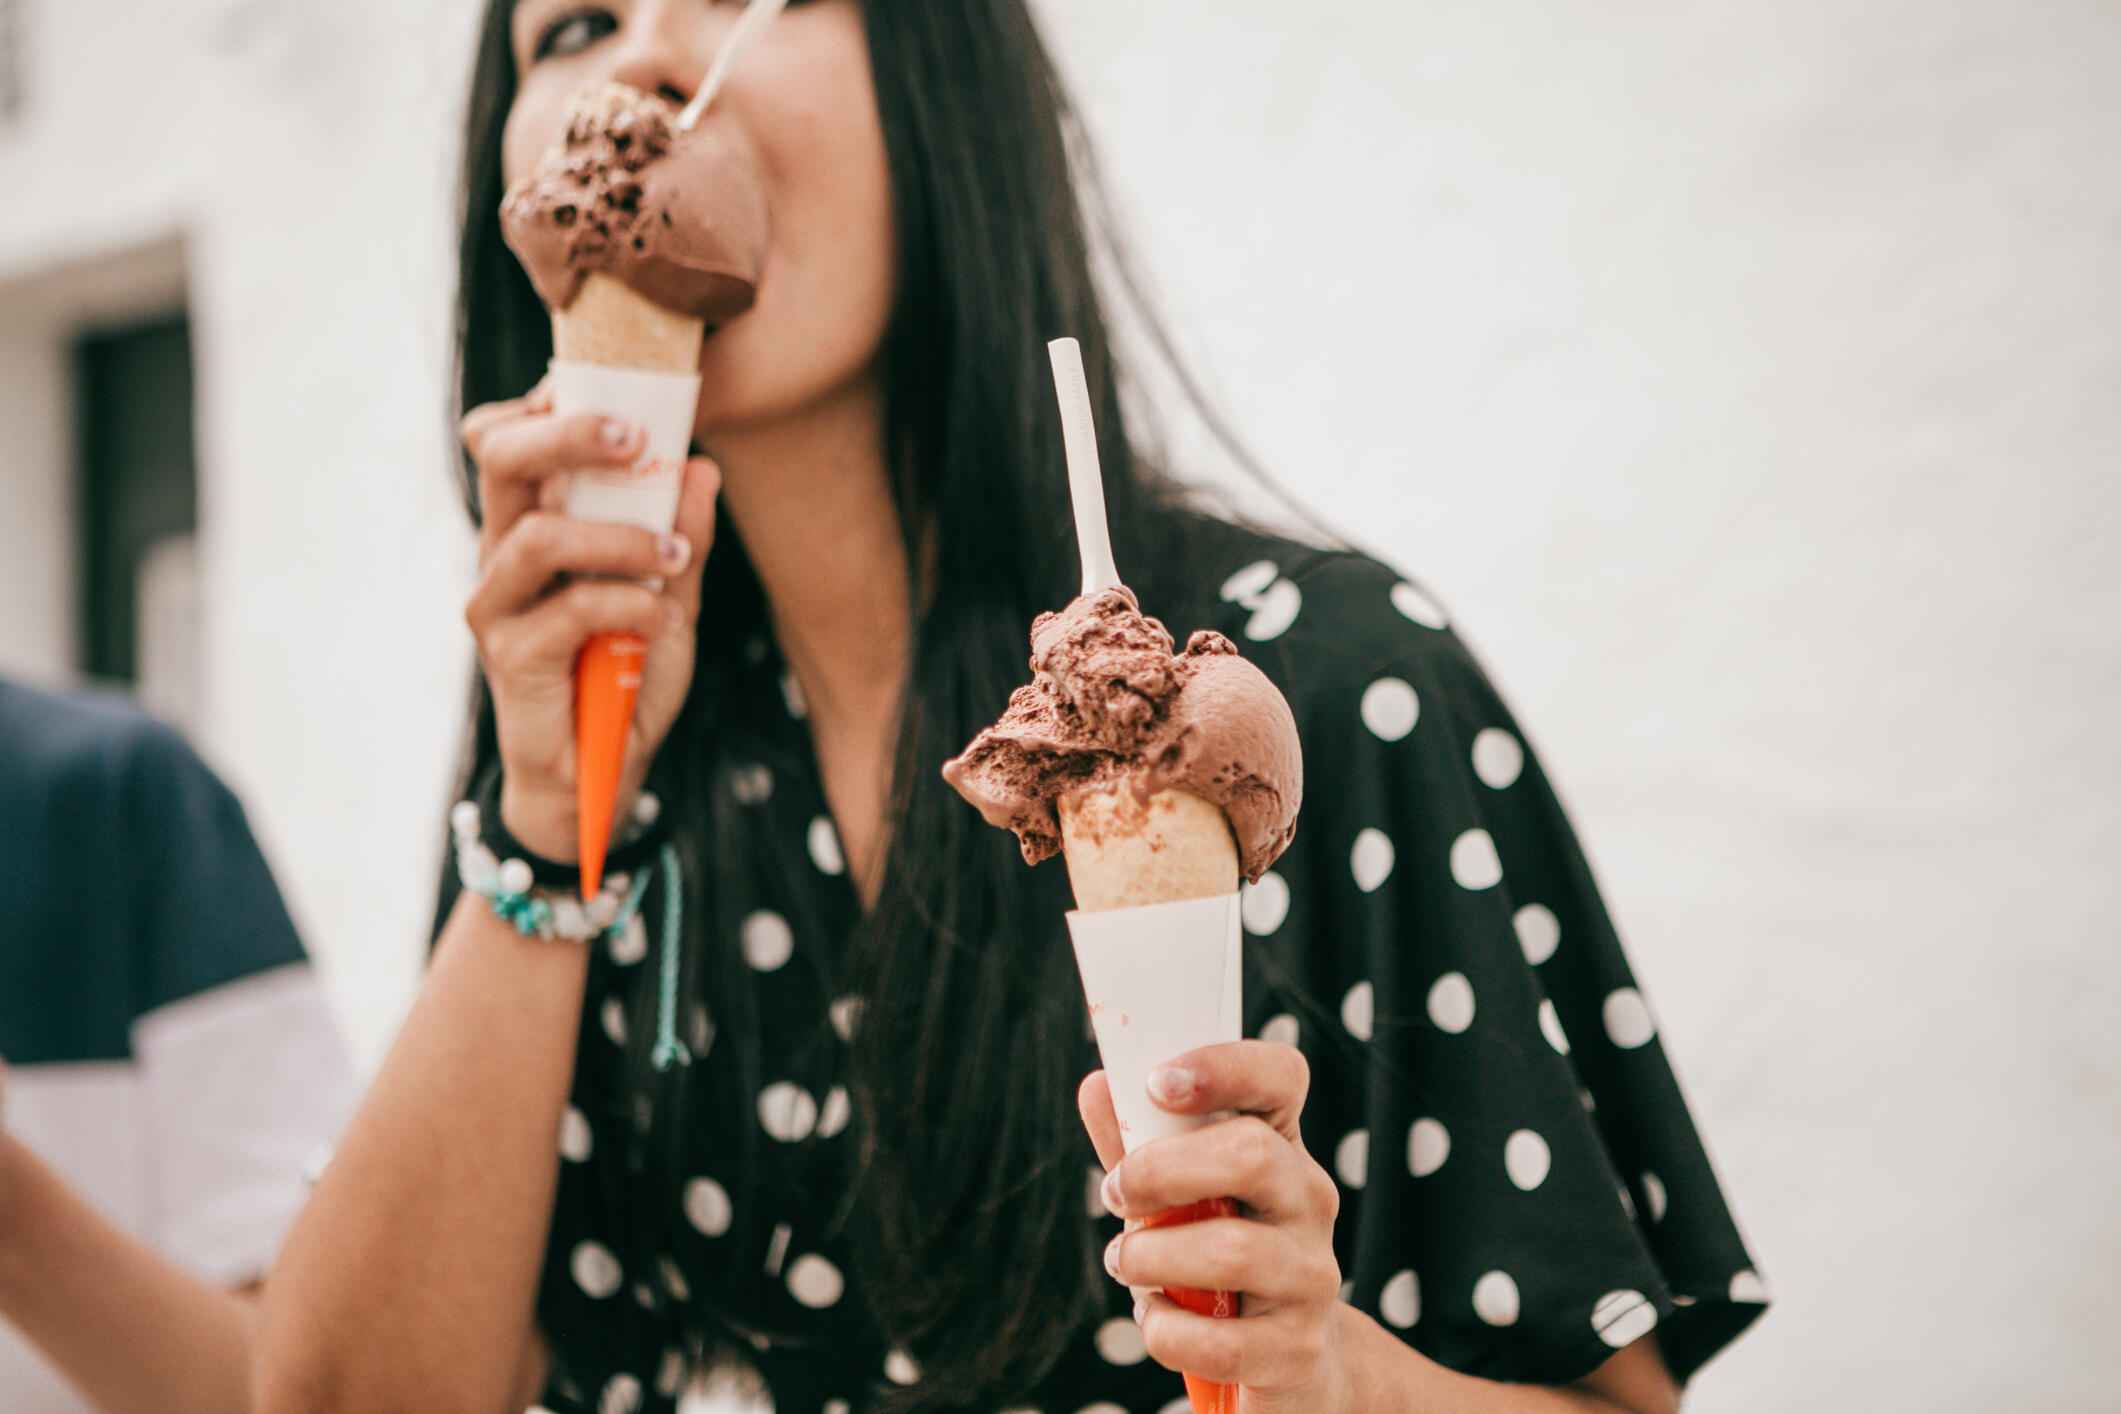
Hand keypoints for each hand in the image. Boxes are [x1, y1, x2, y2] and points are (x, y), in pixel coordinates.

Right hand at [458, 382, 719, 859]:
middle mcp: (502, 553)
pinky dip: (625, 603)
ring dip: (617, 536)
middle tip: (635, 436)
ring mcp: (498, 603)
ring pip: (535, 535)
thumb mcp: (671, 598)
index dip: (544, 402)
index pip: (506, 438)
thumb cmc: (626, 675)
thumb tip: (703, 467)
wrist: (602, 771)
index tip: (616, 393)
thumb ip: (681, 535)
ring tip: (674, 557)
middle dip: (566, 433)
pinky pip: (566, 608)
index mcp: (532, 524)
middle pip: (500, 457)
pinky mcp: (510, 655)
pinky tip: (662, 617)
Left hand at [1078, 1042, 1347, 1412]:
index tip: (1158, 1084)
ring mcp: (1311, 1275)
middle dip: (1159, 1171)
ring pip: (1230, 1251)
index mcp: (1280, 1145)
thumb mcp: (1179, 1192)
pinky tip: (1157, 1319)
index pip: (1280, 1077)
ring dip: (1149, 1256)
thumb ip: (1139, 1142)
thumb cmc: (1217, 1252)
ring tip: (1126, 1262)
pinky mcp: (1296, 1348)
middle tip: (1115, 1193)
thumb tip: (1097, 1087)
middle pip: (1252, 1154)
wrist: (1287, 1351)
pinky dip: (1165, 1330)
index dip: (1224, 1067)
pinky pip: (1220, 1342)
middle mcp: (1309, 1200)